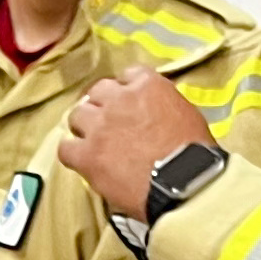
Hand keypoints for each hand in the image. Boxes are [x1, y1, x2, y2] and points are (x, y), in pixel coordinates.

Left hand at [56, 66, 207, 214]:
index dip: (127, 91)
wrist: (184, 184)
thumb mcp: (186, 114)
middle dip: (103, 106)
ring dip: (85, 127)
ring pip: (77, 116)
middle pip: (98, 92)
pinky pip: (65, 148)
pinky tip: (82, 161)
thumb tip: (153, 112)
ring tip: (95, 143)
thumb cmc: (195, 153)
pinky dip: (73, 153)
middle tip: (111, 124)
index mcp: (147, 86)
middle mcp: (118, 99)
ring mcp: (99, 126)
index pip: (128, 75)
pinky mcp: (87, 155)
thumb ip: (164, 105)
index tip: (130, 104)